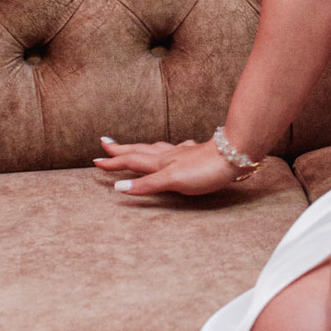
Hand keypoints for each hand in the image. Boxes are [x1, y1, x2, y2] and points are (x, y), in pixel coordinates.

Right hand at [93, 136, 240, 196]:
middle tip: (105, 143)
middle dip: (121, 149)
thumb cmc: (205, 170)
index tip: (96, 160)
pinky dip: (168, 150)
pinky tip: (176, 148)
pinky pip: (177, 149)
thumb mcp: (173, 181)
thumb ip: (148, 184)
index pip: (132, 161)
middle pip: (140, 150)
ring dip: (141, 148)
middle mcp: (169, 155)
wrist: (235, 154)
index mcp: (161, 162)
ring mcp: (183, 153)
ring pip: (156, 149)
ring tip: (132, 146)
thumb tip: (119, 188)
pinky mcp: (197, 154)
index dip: (114, 162)